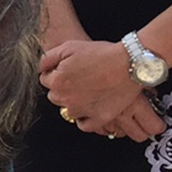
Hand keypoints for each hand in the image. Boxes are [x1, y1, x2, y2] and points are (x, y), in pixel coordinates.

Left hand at [40, 38, 166, 140]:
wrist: (130, 63)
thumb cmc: (102, 54)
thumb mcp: (69, 47)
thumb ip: (48, 58)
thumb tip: (40, 68)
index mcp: (57, 82)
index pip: (46, 81)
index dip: (57, 73)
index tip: (68, 70)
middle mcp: (66, 99)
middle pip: (56, 96)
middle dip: (64, 88)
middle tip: (80, 79)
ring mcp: (83, 110)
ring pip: (69, 110)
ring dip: (75, 103)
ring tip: (89, 91)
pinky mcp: (99, 118)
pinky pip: (85, 124)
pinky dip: (86, 119)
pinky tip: (91, 108)